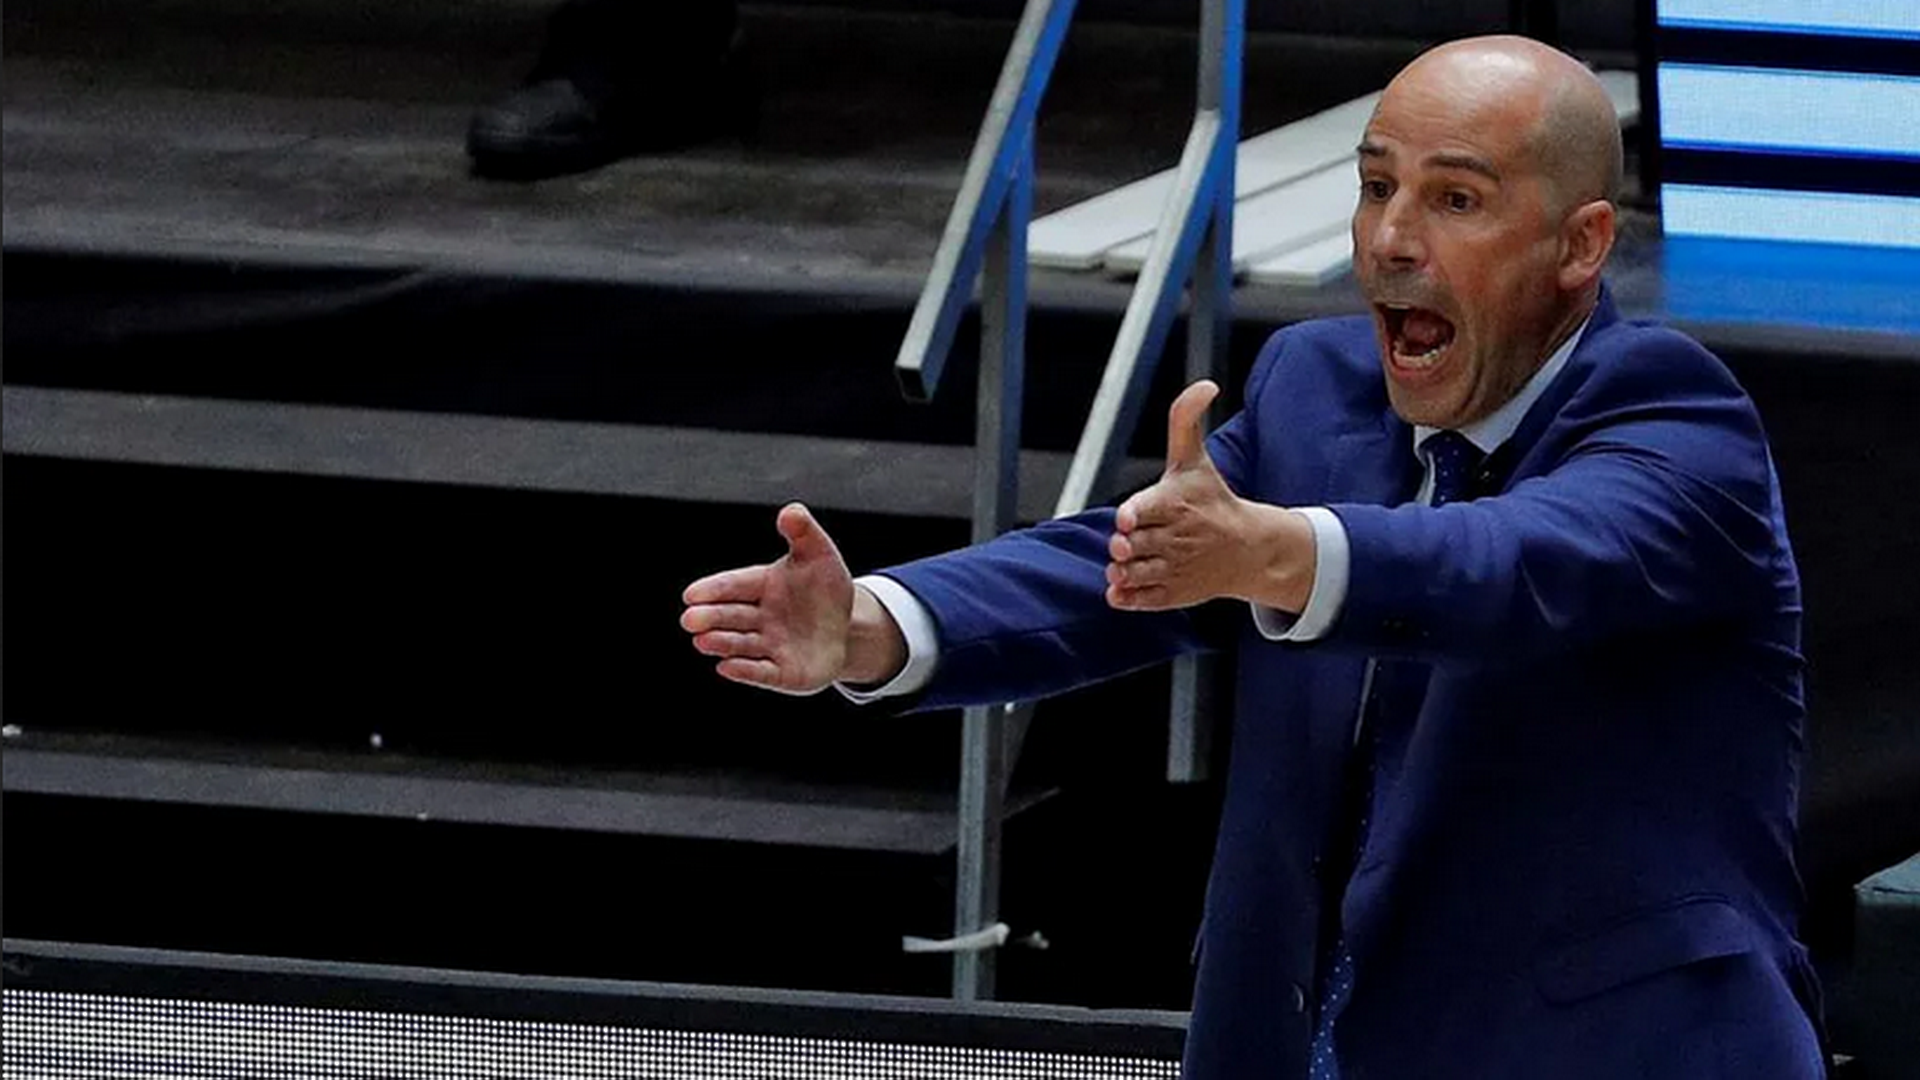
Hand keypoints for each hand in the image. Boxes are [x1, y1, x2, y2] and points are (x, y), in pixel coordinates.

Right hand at [682, 503, 882, 694]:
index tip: (691, 594)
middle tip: (689, 619)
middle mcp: (759, 617)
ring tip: (702, 641)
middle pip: (731, 616)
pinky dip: (745, 670)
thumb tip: (791, 511)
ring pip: (741, 644)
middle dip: (710, 618)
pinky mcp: (782, 672)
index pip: (734, 585)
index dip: (714, 590)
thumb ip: (803, 532)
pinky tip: (726, 667)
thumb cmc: (824, 588)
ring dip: (722, 643)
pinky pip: (762, 672)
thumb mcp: (819, 555)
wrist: (845, 628)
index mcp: (762, 585)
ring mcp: (768, 646)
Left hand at [1106, 380, 1313, 611]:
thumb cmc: (1213, 500)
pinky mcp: (1173, 594)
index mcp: (1176, 504)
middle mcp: (1175, 539)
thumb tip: (1207, 384)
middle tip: (1125, 543)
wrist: (1248, 549)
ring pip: (1133, 574)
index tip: (1125, 521)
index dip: (1133, 516)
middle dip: (1123, 546)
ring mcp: (1174, 568)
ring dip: (1121, 572)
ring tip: (1125, 562)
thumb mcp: (1196, 460)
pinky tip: (1122, 589)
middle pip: (1132, 545)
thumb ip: (1186, 420)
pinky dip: (1126, 598)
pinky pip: (1141, 601)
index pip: (1147, 511)